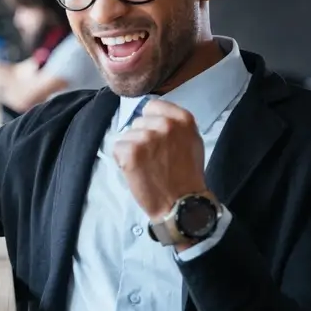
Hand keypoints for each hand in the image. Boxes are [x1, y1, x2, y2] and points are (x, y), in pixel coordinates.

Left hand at [112, 99, 207, 222]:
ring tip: (146, 167)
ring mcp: (147, 137)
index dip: (150, 122)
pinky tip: (136, 172)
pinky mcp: (132, 152)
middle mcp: (165, 124)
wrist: (181, 204)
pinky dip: (122, 160)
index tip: (155, 137)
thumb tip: (157, 117)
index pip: (152, 106)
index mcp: (183, 119)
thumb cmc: (187, 176)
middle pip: (138, 122)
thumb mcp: (193, 142)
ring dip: (132, 150)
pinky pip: (117, 148)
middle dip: (141, 138)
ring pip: (127, 135)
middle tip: (153, 158)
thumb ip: (177, 126)